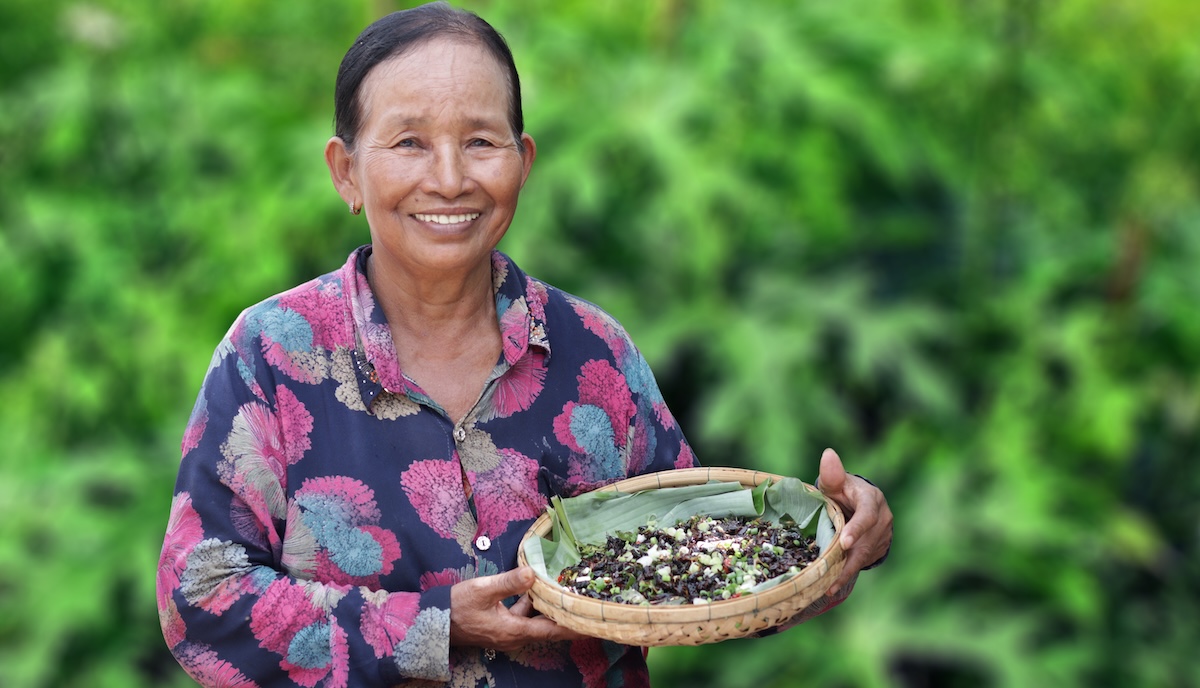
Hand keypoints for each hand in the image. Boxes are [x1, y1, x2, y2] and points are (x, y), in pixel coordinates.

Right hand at [449, 566, 585, 651]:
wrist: (434, 621)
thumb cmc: (457, 607)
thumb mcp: (483, 590)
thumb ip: (509, 582)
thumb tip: (532, 573)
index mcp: (514, 631)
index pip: (552, 631)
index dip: (573, 626)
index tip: (592, 622)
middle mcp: (514, 636)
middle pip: (548, 628)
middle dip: (566, 616)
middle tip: (586, 603)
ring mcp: (508, 633)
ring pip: (536, 621)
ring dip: (549, 608)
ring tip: (565, 591)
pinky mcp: (501, 627)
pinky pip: (524, 617)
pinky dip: (532, 605)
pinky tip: (534, 588)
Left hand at [816, 448, 892, 595]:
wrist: (856, 504)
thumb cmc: (841, 490)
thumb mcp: (834, 482)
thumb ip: (831, 473)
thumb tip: (828, 455)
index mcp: (871, 499)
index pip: (868, 515)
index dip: (857, 529)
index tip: (845, 543)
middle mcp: (882, 519)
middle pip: (866, 541)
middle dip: (848, 558)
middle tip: (831, 576)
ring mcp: (883, 535)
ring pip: (865, 555)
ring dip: (847, 571)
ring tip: (829, 586)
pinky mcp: (879, 548)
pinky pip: (864, 562)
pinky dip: (848, 573)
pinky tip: (832, 586)